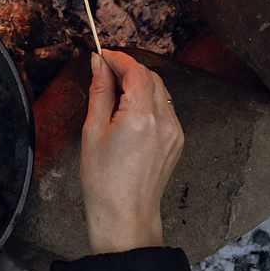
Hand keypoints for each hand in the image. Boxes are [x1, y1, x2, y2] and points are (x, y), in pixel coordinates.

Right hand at [79, 50, 183, 253]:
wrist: (124, 214)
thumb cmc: (104, 181)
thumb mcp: (92, 131)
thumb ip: (99, 92)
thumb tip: (99, 65)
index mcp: (141, 117)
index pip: (135, 71)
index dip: (118, 59)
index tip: (103, 56)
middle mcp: (164, 121)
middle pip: (150, 76)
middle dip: (128, 69)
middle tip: (105, 72)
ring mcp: (174, 131)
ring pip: (160, 90)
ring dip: (139, 84)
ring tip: (115, 95)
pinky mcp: (177, 140)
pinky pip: (165, 108)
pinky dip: (149, 101)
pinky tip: (130, 112)